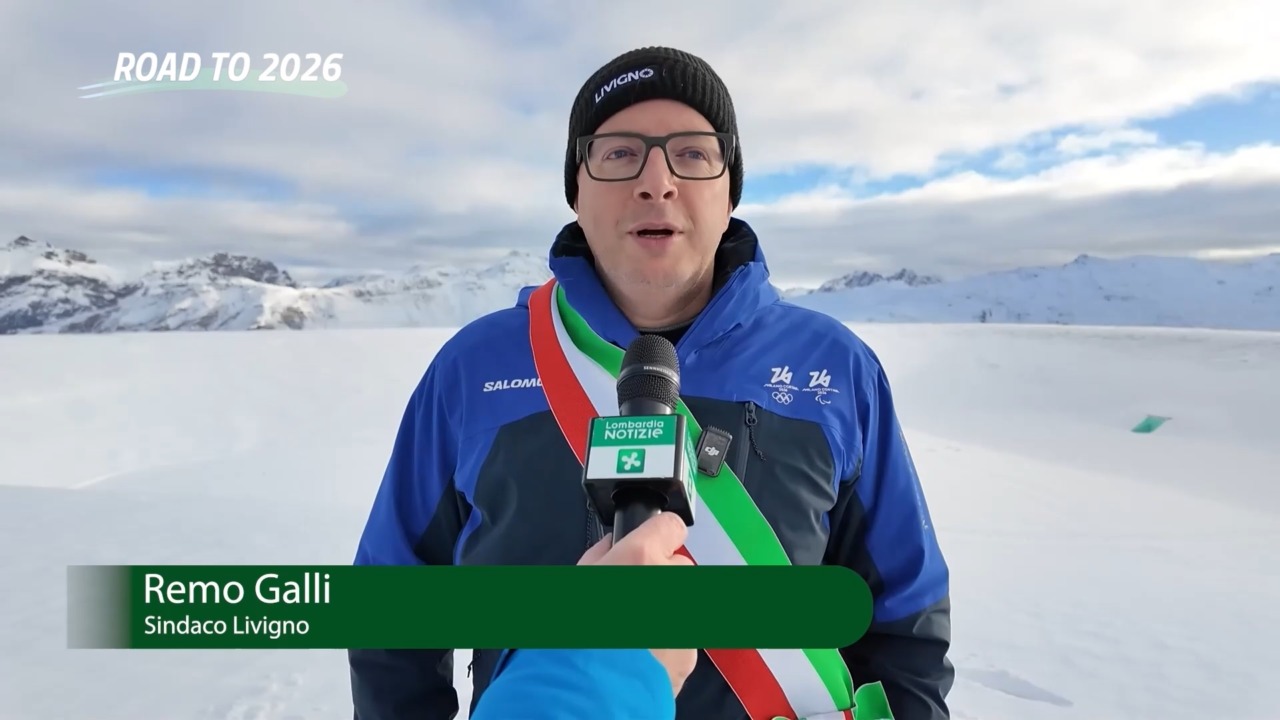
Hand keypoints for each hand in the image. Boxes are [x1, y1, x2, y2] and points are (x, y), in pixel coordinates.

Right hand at [576, 512, 697, 696]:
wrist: (589, 693)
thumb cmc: (574, 634)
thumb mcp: (576, 582)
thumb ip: (602, 557)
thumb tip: (614, 548)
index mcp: (642, 558)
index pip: (670, 525)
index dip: (659, 535)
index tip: (650, 546)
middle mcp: (672, 583)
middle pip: (678, 568)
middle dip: (660, 579)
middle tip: (630, 600)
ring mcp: (686, 618)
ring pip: (682, 604)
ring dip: (664, 612)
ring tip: (631, 634)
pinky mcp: (691, 652)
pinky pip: (682, 637)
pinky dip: (667, 642)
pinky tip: (640, 656)